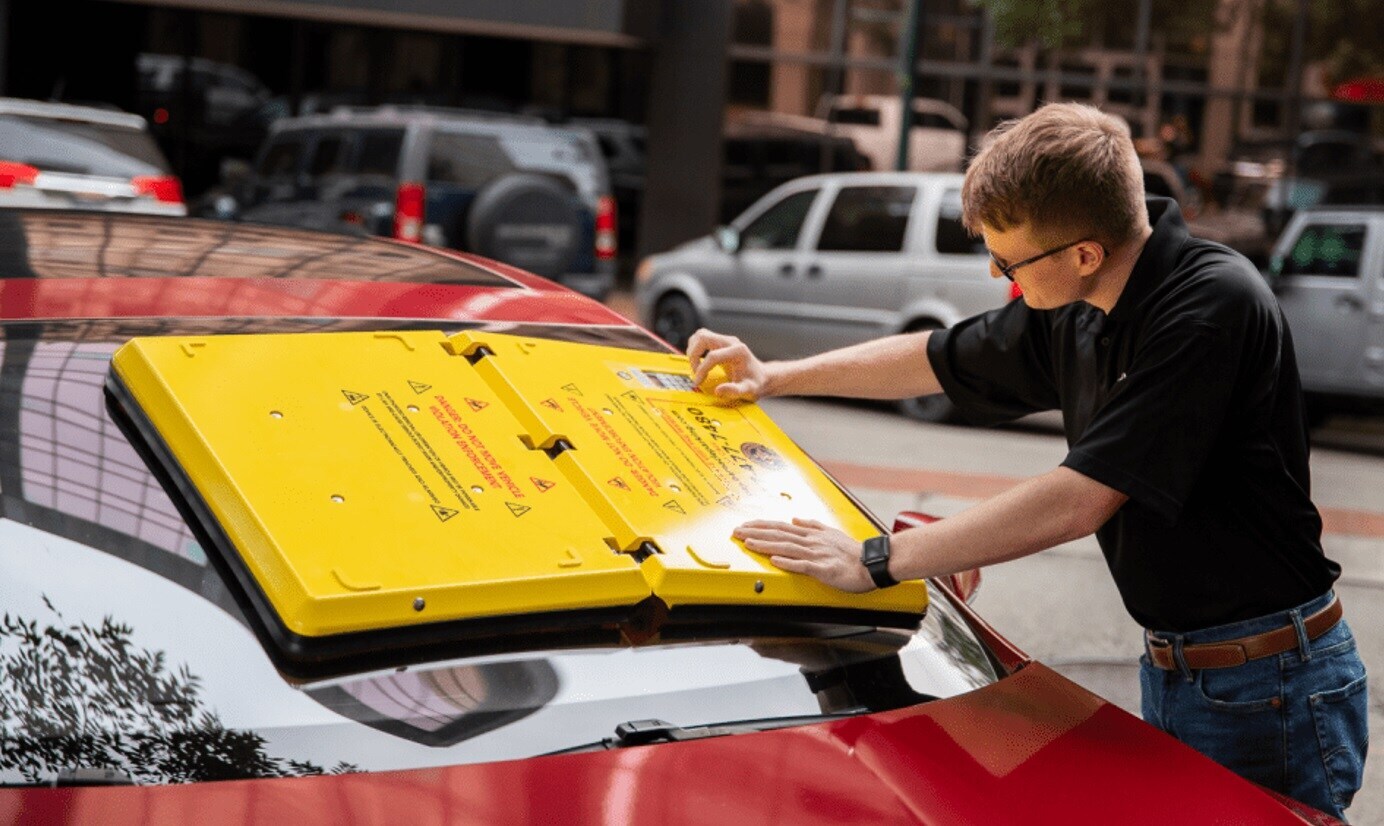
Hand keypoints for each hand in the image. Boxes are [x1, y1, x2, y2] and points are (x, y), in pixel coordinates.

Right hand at [686, 328, 769, 401]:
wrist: (761, 376)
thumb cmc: (755, 383)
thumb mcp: (748, 391)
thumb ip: (734, 391)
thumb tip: (718, 391)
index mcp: (738, 351)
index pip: (713, 356)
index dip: (702, 370)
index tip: (698, 382)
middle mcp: (731, 342)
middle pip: (703, 338)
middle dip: (694, 355)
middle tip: (695, 371)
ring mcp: (726, 340)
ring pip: (701, 335)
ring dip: (693, 350)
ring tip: (696, 366)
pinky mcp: (721, 342)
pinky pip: (702, 338)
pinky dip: (696, 347)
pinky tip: (698, 361)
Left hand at [732, 518, 874, 592]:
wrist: (872, 563)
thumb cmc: (853, 552)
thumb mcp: (831, 533)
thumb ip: (812, 525)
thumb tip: (796, 518)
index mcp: (812, 534)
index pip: (781, 527)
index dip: (761, 526)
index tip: (744, 526)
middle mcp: (811, 542)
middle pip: (779, 535)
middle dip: (755, 533)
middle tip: (736, 532)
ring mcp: (817, 554)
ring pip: (786, 548)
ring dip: (766, 545)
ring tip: (748, 543)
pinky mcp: (824, 569)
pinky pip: (803, 565)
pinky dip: (788, 562)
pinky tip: (774, 561)